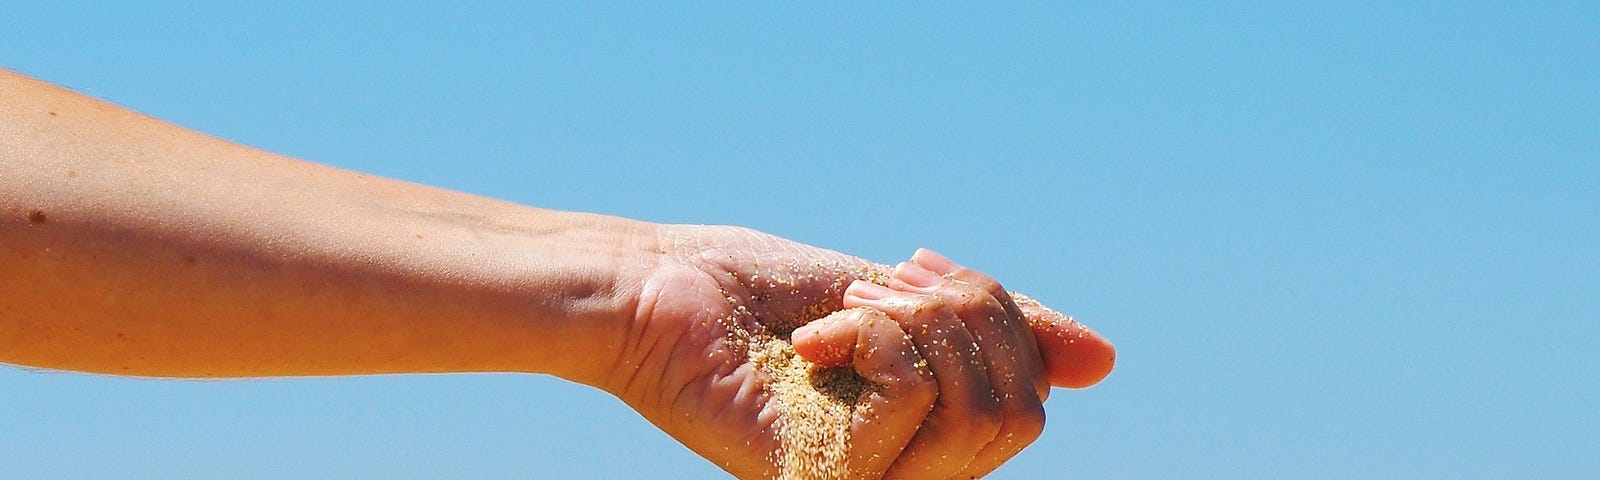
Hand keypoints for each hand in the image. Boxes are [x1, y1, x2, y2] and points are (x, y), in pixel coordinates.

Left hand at [600, 225, 1113, 478]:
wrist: (654, 290)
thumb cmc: (754, 296)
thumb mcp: (896, 303)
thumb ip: (989, 334)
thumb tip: (1104, 361)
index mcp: (923, 435)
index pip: (1028, 399)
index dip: (1000, 315)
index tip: (917, 266)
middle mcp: (904, 472)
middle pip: (1021, 411)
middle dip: (968, 313)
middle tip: (877, 286)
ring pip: (981, 410)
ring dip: (919, 323)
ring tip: (842, 313)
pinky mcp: (821, 476)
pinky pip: (914, 396)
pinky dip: (871, 336)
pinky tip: (809, 342)